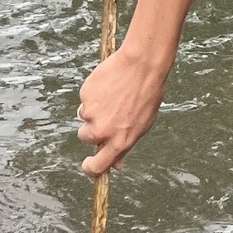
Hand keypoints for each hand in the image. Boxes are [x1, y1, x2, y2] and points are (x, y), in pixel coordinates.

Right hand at [78, 42, 171, 174]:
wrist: (142, 64)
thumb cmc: (148, 94)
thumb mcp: (143, 125)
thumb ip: (126, 144)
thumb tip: (116, 163)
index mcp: (119, 142)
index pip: (97, 166)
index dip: (90, 167)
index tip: (89, 164)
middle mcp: (102, 131)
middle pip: (86, 138)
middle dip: (92, 129)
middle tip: (107, 113)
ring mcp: (91, 113)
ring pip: (84, 115)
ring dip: (94, 109)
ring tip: (113, 94)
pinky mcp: (85, 95)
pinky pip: (85, 98)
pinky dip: (93, 93)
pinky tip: (109, 83)